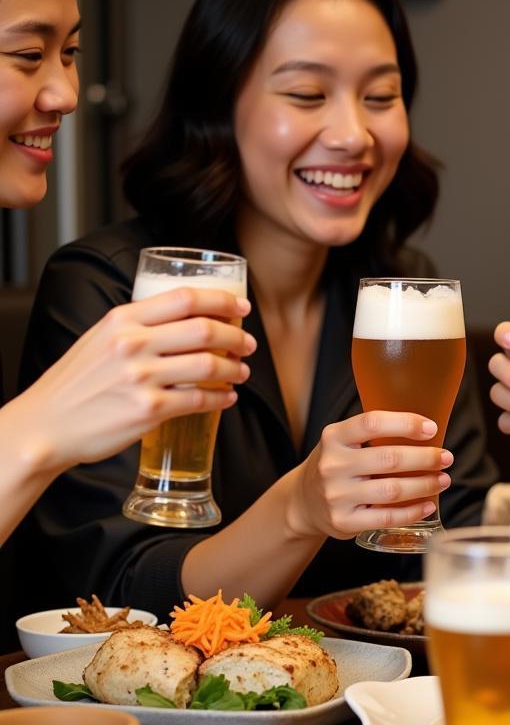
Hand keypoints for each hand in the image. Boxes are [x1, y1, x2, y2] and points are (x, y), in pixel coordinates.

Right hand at [12, 288, 254, 471]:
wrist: (45, 426)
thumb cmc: (76, 384)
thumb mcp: (100, 339)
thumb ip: (138, 327)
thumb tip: (185, 321)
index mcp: (122, 319)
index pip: (185, 298)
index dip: (222, 300)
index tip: (242, 306)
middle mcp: (132, 344)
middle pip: (204, 330)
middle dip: (236, 336)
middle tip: (248, 344)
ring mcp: (141, 378)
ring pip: (208, 365)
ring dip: (234, 368)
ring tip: (241, 371)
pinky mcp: (149, 410)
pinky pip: (199, 400)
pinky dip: (220, 397)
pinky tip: (226, 397)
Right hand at [286, 411, 454, 539]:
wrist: (303, 502)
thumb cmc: (337, 465)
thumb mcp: (343, 441)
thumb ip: (374, 434)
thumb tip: (427, 430)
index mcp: (334, 437)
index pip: (373, 423)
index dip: (406, 424)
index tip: (431, 429)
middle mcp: (332, 465)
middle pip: (390, 458)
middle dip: (425, 458)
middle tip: (446, 458)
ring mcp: (336, 496)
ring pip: (392, 490)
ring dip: (424, 485)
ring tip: (443, 480)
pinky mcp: (344, 522)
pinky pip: (386, 517)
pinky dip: (412, 511)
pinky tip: (428, 504)